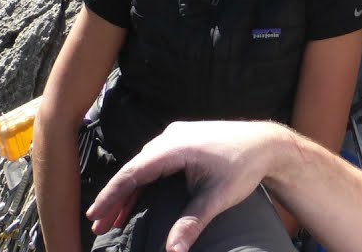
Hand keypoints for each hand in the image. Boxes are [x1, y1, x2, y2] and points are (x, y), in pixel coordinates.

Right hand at [86, 120, 291, 251]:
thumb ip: (192, 223)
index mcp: (174, 147)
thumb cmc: (243, 166)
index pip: (133, 173)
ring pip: (142, 167)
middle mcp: (169, 137)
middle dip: (115, 199)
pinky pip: (154, 162)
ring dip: (128, 191)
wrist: (266, 144)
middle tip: (98, 225)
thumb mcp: (217, 198)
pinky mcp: (181, 141)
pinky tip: (135, 200)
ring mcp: (175, 137)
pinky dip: (143, 182)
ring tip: (112, 219)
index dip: (112, 195)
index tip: (95, 214)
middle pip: (134, 170)